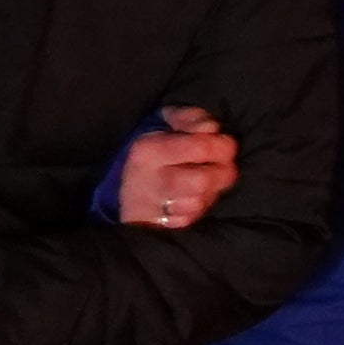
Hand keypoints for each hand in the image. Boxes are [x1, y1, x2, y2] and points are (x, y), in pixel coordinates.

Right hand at [114, 106, 238, 231]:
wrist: (119, 189)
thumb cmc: (149, 151)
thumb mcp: (162, 124)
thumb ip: (188, 118)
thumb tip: (212, 127)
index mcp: (150, 151)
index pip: (202, 148)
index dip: (224, 145)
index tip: (224, 144)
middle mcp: (152, 180)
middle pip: (204, 180)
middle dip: (223, 171)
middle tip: (222, 165)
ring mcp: (154, 207)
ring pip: (200, 202)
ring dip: (212, 190)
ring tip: (206, 180)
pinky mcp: (161, 226)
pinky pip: (192, 217)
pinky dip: (200, 207)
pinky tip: (194, 196)